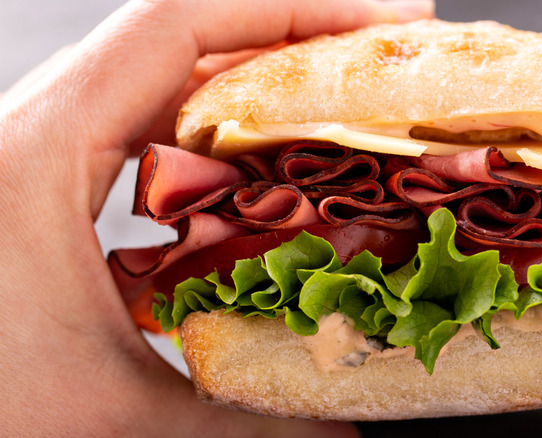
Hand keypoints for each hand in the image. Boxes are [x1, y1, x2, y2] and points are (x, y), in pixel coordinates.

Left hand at [0, 0, 432, 435]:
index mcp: (42, 153)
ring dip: (256, 91)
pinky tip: (263, 176)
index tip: (378, 22)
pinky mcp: (52, 193)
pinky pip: (149, 138)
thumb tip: (346, 436)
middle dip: (292, 42)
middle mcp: (40, 134)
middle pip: (185, 47)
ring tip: (338, 108)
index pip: (179, 26)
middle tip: (377, 63)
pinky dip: (219, 142)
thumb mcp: (113, 419)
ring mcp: (45, 160)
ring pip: (167, 90)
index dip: (291, 10)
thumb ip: (246, 423)